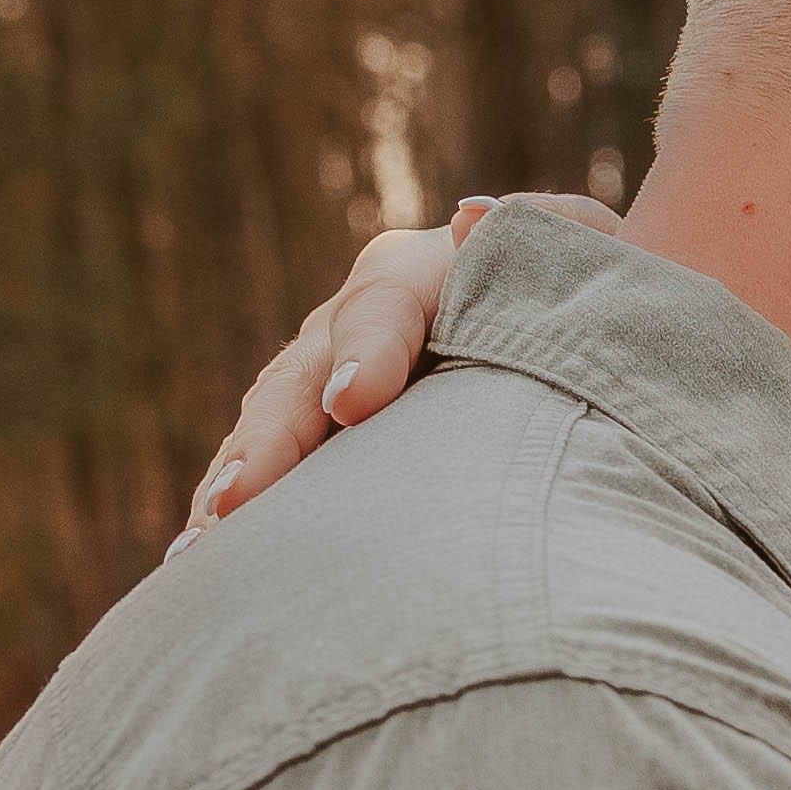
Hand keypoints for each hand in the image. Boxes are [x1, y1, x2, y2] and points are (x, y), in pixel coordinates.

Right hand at [179, 188, 622, 544]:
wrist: (580, 346)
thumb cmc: (590, 302)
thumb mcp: (588, 258)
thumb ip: (550, 236)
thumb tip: (472, 220)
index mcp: (420, 272)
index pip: (383, 305)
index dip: (366, 350)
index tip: (354, 403)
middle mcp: (356, 323)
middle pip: (301, 377)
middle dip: (270, 441)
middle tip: (238, 500)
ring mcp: (328, 380)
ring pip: (270, 430)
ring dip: (235, 487)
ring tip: (201, 548)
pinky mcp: (323, 440)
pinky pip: (272, 476)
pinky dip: (239, 519)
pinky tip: (201, 570)